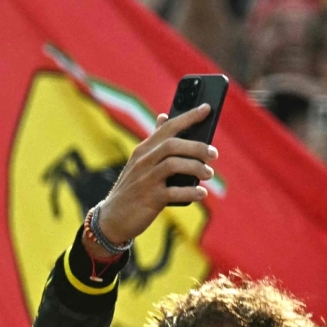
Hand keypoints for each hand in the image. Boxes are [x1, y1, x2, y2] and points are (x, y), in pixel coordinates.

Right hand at [93, 109, 215, 247]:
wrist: (112, 218)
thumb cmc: (132, 188)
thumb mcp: (139, 162)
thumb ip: (154, 141)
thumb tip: (164, 116)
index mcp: (143, 150)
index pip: (168, 127)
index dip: (188, 116)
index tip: (207, 108)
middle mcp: (143, 161)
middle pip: (173, 145)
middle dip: (197, 147)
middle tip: (213, 154)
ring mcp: (146, 180)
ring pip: (174, 165)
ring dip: (196, 168)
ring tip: (208, 174)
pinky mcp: (150, 199)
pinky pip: (174, 192)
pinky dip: (191, 192)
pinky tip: (201, 194)